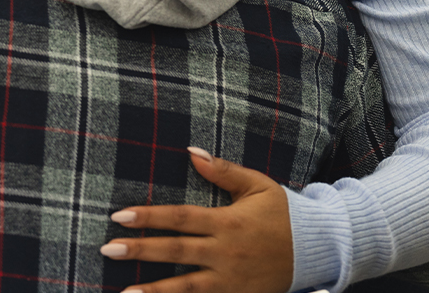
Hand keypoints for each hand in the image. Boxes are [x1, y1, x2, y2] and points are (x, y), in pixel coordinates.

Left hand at [100, 148, 293, 292]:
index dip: (148, 217)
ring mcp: (232, 281)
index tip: (119, 216)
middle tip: (108, 249)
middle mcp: (226, 253)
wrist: (320, 250)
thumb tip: (191, 151)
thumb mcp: (257, 185)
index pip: (180, 219)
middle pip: (176, 252)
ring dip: (154, 291)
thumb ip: (223, 171)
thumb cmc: (284, 213)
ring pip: (187, 288)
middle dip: (141, 251)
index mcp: (228, 222)